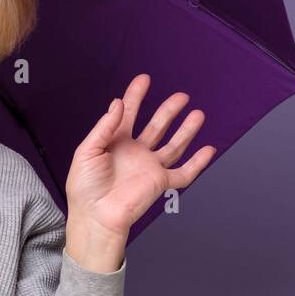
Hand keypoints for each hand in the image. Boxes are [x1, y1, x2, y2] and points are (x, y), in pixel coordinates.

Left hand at [66, 74, 215, 239]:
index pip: (128, 114)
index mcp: (115, 142)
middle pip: (156, 126)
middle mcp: (135, 152)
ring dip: (186, 130)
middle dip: (168, 110)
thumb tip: (118, 104)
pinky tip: (209, 149)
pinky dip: (198, 162)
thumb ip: (104, 127)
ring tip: (198, 114)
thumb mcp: (87, 151)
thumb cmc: (85, 187)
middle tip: (181, 96)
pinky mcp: (160, 183)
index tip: (144, 79)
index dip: (135, 96)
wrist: (96, 215)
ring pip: (173, 145)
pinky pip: (184, 173)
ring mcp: (149, 167)